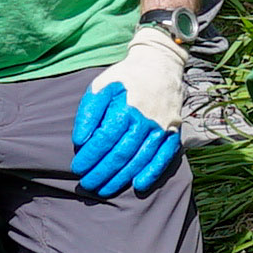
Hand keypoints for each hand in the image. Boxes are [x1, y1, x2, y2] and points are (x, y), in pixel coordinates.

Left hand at [71, 25, 187, 198]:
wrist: (161, 63)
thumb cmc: (126, 77)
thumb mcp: (102, 85)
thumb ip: (89, 112)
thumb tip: (80, 140)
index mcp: (126, 107)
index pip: (105, 139)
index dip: (90, 156)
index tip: (78, 168)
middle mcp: (147, 119)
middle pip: (122, 153)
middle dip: (102, 172)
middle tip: (87, 185)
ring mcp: (163, 126)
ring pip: (141, 158)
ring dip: (122, 177)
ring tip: (104, 189)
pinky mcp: (174, 130)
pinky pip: (165, 155)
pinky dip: (153, 171)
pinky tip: (138, 185)